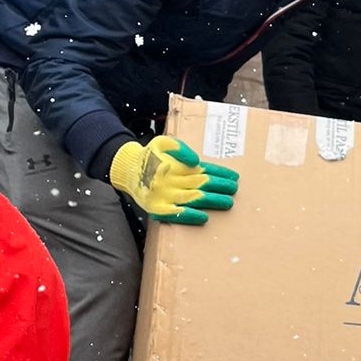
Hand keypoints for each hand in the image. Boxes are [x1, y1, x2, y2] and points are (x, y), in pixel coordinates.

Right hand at [110, 136, 238, 224]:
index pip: (202, 169)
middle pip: (201, 184)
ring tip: (228, 203)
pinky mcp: (157, 209)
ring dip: (212, 201)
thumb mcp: (162, 142)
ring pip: (193, 199)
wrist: (125, 169)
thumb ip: (180, 148)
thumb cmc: (148, 156)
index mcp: (176, 166)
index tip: (234, 176)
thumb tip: (196, 161)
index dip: (219, 173)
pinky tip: (204, 218)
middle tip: (235, 189)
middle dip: (220, 187)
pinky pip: (175, 214)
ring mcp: (164, 196)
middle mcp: (171, 181)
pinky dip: (190, 216)